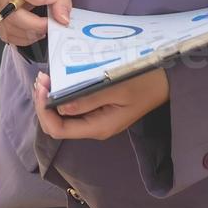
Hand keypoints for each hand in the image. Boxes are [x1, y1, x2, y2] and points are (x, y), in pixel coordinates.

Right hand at [0, 0, 71, 47]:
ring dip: (27, 33)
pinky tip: (31, 33)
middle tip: (49, 25)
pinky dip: (19, 37)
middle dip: (34, 24)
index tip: (51, 0)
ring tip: (42, 29)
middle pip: (11, 11)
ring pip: (6, 25)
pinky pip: (2, 30)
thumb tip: (62, 19)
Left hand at [33, 69, 168, 140]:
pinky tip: (58, 81)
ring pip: (62, 117)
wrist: (166, 81)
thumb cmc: (144, 82)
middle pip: (56, 125)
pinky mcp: (98, 111)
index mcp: (99, 127)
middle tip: (41, 79)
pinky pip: (72, 108)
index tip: (41, 87)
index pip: (58, 129)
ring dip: (49, 99)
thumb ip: (87, 99)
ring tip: (47, 77)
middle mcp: (94, 128)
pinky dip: (60, 97)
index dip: (43, 110)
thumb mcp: (115, 88)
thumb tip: (60, 107)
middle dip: (43, 104)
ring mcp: (96, 120)